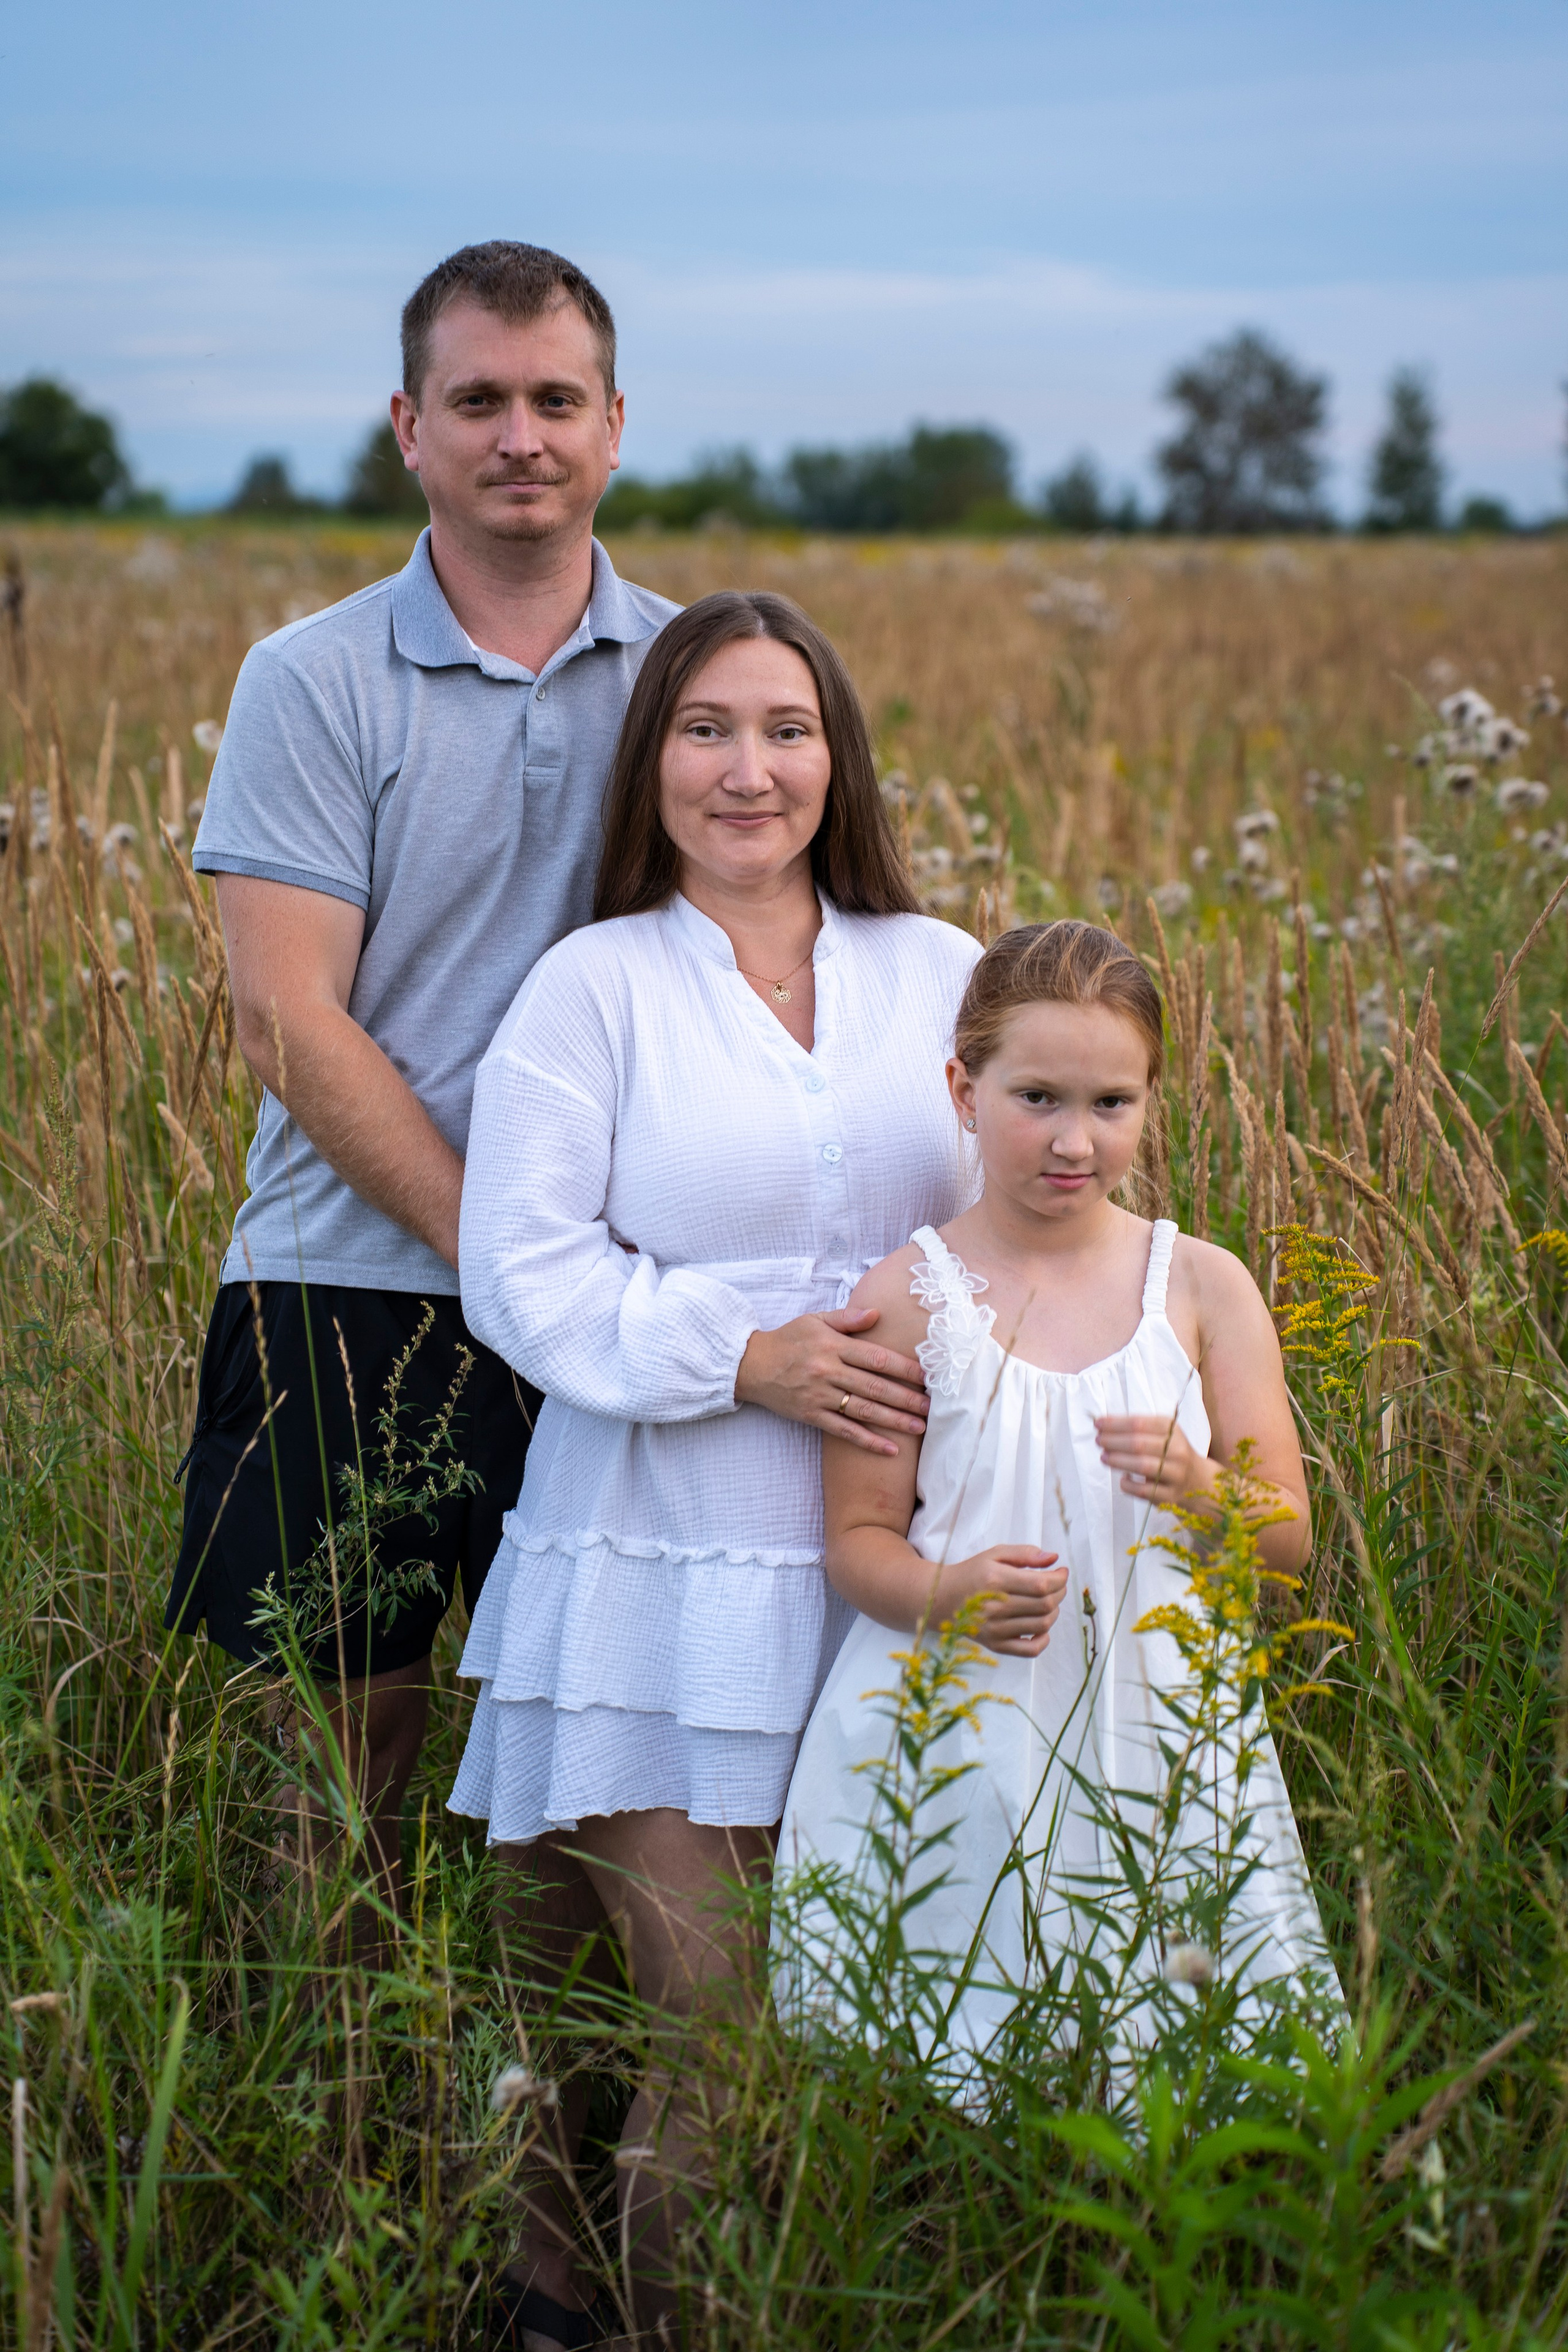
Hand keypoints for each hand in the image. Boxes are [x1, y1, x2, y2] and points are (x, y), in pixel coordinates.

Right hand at [735, 1307, 928, 1456]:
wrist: (750, 1365)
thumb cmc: (787, 1340)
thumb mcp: (814, 1320)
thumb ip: (847, 1319)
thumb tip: (877, 1314)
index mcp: (832, 1345)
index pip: (876, 1357)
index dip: (904, 1368)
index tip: (928, 1376)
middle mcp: (827, 1370)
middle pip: (874, 1386)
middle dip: (906, 1397)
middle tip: (933, 1406)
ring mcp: (819, 1395)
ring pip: (863, 1410)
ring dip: (894, 1420)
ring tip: (920, 1427)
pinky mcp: (810, 1415)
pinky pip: (844, 1430)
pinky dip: (867, 1441)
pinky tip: (890, 1450)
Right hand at [931, 1545, 1066, 1656]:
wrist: (944, 1598)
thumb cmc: (973, 1573)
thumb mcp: (995, 1554)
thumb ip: (1025, 1553)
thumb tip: (1054, 1558)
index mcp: (995, 1580)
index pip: (1041, 1584)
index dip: (1059, 1579)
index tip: (1061, 1572)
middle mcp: (995, 1607)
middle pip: (1045, 1604)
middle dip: (1059, 1592)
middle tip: (1057, 1585)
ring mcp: (995, 1629)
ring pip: (1042, 1624)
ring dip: (1054, 1611)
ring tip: (1048, 1601)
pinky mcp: (996, 1645)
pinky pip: (1030, 1650)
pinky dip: (1044, 1640)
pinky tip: (1041, 1627)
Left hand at [1093, 1414, 1217, 1509]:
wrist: (1198, 1481)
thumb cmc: (1171, 1452)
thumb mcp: (1163, 1433)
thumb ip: (1137, 1428)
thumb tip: (1103, 1424)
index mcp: (1173, 1430)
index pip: (1139, 1423)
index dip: (1115, 1423)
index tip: (1098, 1424)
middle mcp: (1177, 1450)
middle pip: (1138, 1444)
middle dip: (1113, 1441)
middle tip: (1099, 1441)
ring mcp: (1176, 1474)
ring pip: (1142, 1466)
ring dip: (1118, 1461)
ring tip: (1104, 1457)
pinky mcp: (1170, 1496)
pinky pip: (1143, 1491)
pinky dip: (1128, 1484)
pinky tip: (1123, 1478)